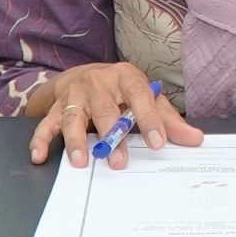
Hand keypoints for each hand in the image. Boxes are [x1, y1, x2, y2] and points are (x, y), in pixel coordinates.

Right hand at [27, 62, 202, 167]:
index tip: (158, 142)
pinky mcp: (56, 108)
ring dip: (76, 141)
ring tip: (81, 161)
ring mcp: (75, 96)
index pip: (140, 96)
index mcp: (125, 77)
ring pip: (73, 118)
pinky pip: (46, 125)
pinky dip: (40, 140)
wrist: (82, 74)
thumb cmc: (121, 90)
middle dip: (111, 136)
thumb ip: (168, 119)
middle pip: (105, 110)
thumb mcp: (147, 97)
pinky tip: (40, 156)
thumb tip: (195, 139)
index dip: (149, 118)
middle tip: (118, 161)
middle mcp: (98, 83)